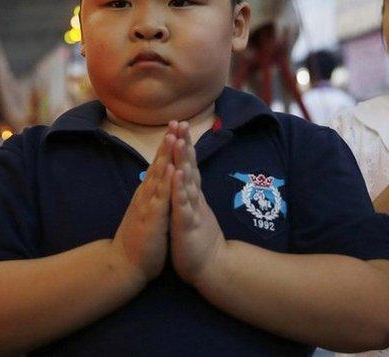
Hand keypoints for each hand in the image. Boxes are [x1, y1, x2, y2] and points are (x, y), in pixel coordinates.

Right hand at [112, 130, 173, 284]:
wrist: (123, 265)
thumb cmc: (139, 240)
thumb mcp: (148, 213)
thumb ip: (152, 197)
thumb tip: (157, 184)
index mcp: (148, 194)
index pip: (159, 164)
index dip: (167, 146)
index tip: (176, 127)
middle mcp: (146, 195)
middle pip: (158, 163)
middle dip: (168, 142)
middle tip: (176, 121)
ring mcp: (148, 205)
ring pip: (158, 176)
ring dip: (166, 156)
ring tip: (174, 136)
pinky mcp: (151, 218)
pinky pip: (161, 198)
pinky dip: (167, 182)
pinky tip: (173, 168)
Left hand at [167, 121, 227, 288]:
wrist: (211, 266)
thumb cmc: (199, 239)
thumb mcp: (195, 210)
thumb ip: (193, 192)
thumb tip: (191, 175)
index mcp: (192, 194)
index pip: (188, 164)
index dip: (184, 144)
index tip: (179, 124)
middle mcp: (194, 197)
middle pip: (189, 166)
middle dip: (184, 144)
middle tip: (181, 122)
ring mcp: (192, 209)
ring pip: (187, 181)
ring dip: (183, 160)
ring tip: (179, 141)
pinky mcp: (188, 224)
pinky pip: (183, 204)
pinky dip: (180, 189)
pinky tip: (177, 175)